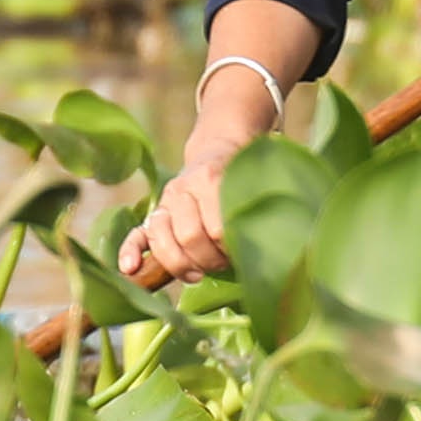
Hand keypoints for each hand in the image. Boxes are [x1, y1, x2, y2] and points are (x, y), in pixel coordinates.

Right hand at [121, 50, 291, 288]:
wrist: (222, 146)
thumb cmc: (248, 179)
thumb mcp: (259, 186)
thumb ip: (263, 213)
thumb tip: (290, 250)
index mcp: (214, 177)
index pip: (217, 228)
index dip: (230, 250)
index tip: (244, 255)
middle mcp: (185, 186)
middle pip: (190, 236)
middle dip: (209, 259)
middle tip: (224, 264)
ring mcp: (167, 199)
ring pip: (163, 238)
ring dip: (182, 263)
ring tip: (198, 273)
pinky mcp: (156, 212)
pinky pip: (138, 233)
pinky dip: (132, 250)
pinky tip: (130, 269)